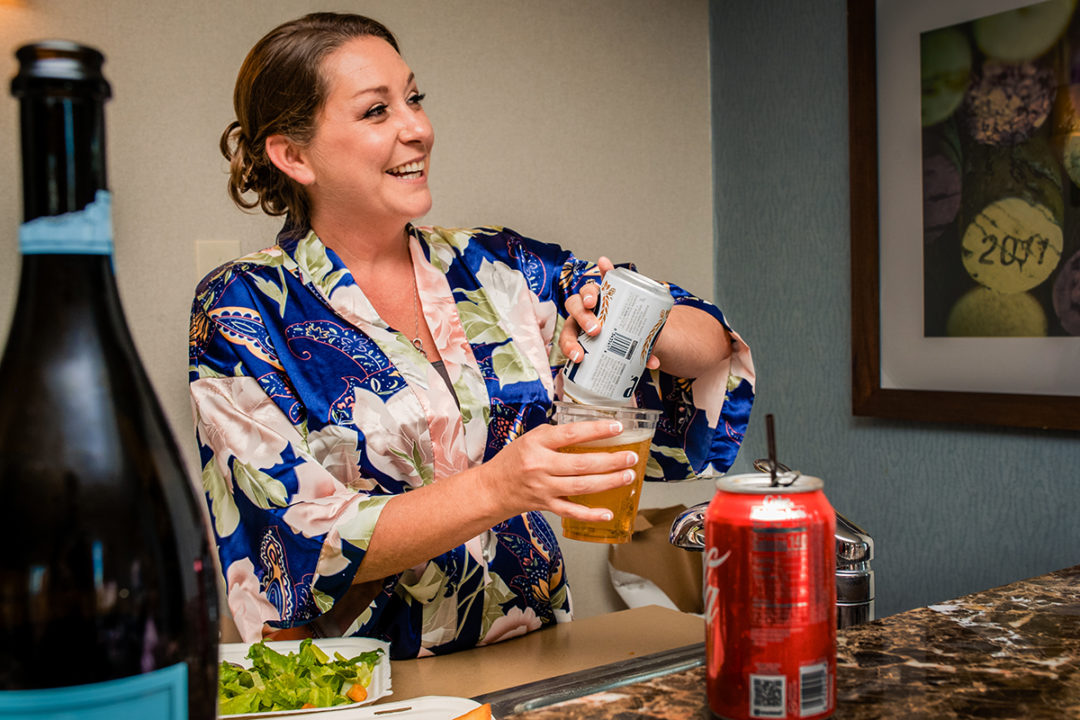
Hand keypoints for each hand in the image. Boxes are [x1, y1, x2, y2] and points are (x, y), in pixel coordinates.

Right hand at [480, 418, 639, 522]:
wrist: (492, 489)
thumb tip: (590, 431)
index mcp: (536, 443)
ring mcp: (543, 488)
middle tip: (631, 457)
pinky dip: (591, 514)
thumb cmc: (513, 460)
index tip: (617, 427)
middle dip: (611, 461)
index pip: (571, 434)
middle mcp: (540, 466)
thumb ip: (556, 435)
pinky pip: (571, 512)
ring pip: (581, 487)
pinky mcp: (546, 506)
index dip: (596, 430)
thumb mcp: (530, 438)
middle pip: (581, 464)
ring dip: (608, 482)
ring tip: (628, 476)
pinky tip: (608, 512)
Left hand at [558, 256, 660, 369]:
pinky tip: (603, 262)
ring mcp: (595, 297)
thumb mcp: (626, 352)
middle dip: (581, 319)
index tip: (578, 356)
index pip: (568, 336)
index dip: (569, 345)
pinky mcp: (609, 286)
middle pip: (574, 311)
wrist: (630, 328)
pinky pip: (605, 275)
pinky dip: (604, 268)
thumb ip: (636, 358)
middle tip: (595, 330)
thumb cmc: (621, 343)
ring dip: (587, 295)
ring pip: (585, 292)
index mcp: (580, 331)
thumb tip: (654, 364)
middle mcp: (584, 312)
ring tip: (593, 302)